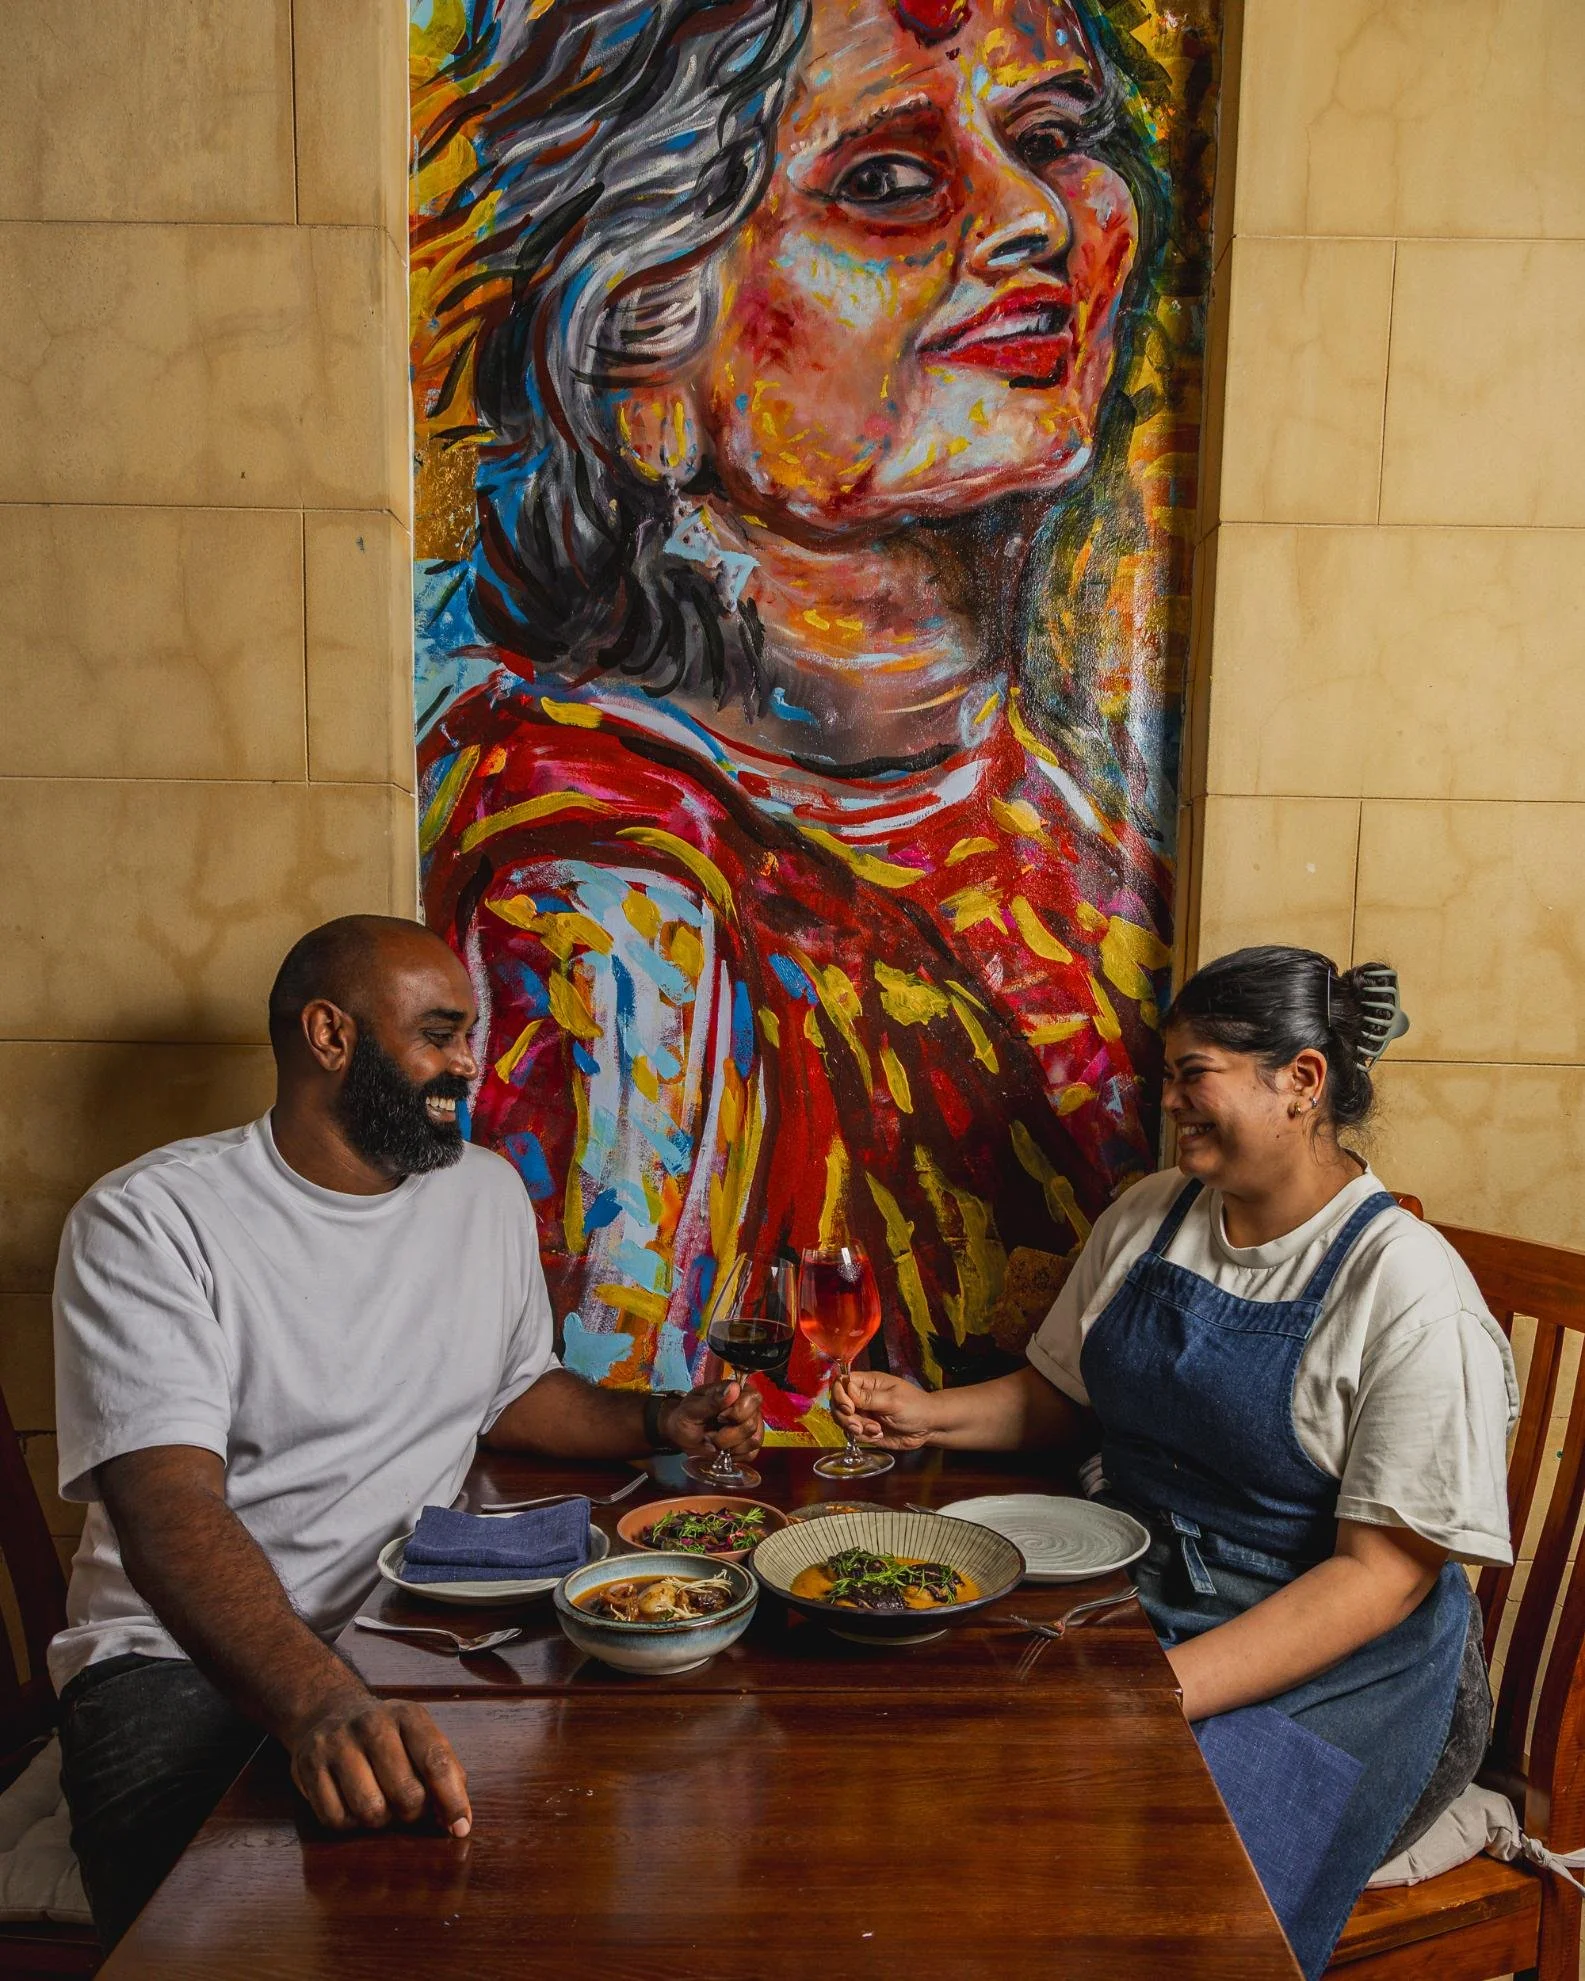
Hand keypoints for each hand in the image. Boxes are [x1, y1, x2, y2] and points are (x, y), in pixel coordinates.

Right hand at [288, 1686, 471, 1837]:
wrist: (328, 1712)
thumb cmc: (387, 1737)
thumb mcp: (419, 1738)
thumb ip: (444, 1774)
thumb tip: (458, 1823)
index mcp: (408, 1715)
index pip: (436, 1760)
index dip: (452, 1799)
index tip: (460, 1828)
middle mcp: (372, 1724)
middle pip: (406, 1794)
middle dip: (413, 1813)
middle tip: (408, 1808)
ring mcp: (337, 1743)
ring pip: (370, 1811)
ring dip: (380, 1821)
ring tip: (380, 1804)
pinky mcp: (308, 1766)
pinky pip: (334, 1819)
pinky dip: (349, 1824)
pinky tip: (351, 1805)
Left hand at [662, 1379, 763, 1458]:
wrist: (682, 1435)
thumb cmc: (687, 1417)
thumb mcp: (693, 1408)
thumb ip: (712, 1400)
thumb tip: (733, 1388)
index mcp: (737, 1391)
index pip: (752, 1399)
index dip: (736, 1412)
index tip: (718, 1417)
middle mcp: (749, 1408)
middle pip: (751, 1425)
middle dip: (726, 1435)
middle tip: (709, 1433)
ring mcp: (752, 1427)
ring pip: (752, 1441)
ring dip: (727, 1445)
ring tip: (712, 1440)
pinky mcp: (750, 1446)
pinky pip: (750, 1454)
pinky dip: (732, 1456)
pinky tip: (720, 1449)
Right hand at [831, 1370, 939, 1451]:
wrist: (928, 1427)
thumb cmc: (915, 1407)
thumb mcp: (893, 1401)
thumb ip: (869, 1397)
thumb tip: (847, 1388)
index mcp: (868, 1383)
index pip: (842, 1382)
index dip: (839, 1395)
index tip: (849, 1408)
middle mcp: (862, 1397)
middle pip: (838, 1403)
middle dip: (846, 1417)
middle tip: (859, 1426)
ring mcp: (863, 1413)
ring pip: (843, 1420)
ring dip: (856, 1428)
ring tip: (875, 1431)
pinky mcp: (866, 1429)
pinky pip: (854, 1433)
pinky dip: (864, 1436)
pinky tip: (879, 1435)